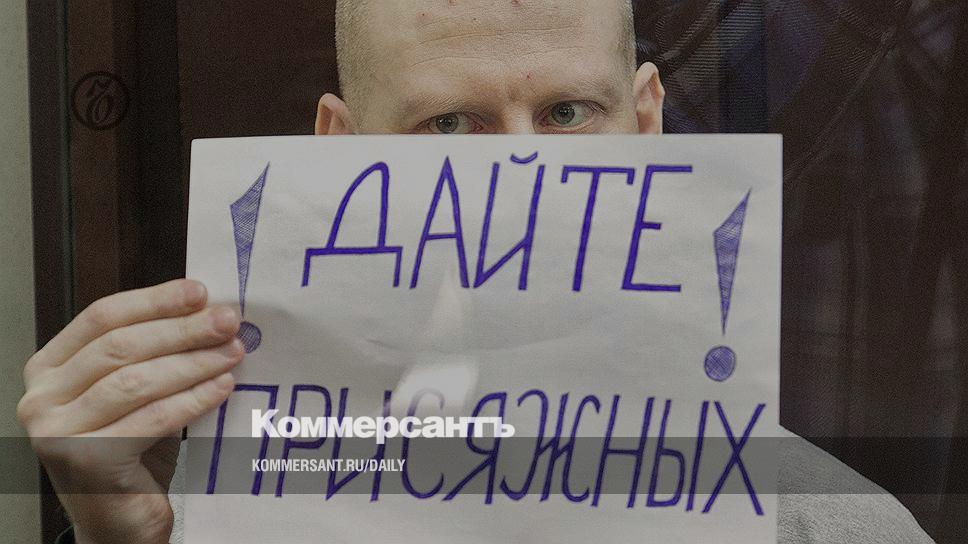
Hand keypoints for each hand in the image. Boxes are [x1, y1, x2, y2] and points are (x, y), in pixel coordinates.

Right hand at [17, 279, 243, 543]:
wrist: (120, 524)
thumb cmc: (133, 452)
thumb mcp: (136, 393)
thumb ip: (153, 354)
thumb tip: (207, 312)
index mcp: (48, 368)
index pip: (101, 318)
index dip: (153, 301)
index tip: (199, 291)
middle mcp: (41, 399)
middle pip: (120, 347)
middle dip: (181, 329)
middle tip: (227, 321)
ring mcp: (58, 433)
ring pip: (135, 381)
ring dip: (192, 362)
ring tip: (233, 353)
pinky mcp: (87, 462)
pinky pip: (151, 419)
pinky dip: (193, 400)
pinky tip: (223, 387)